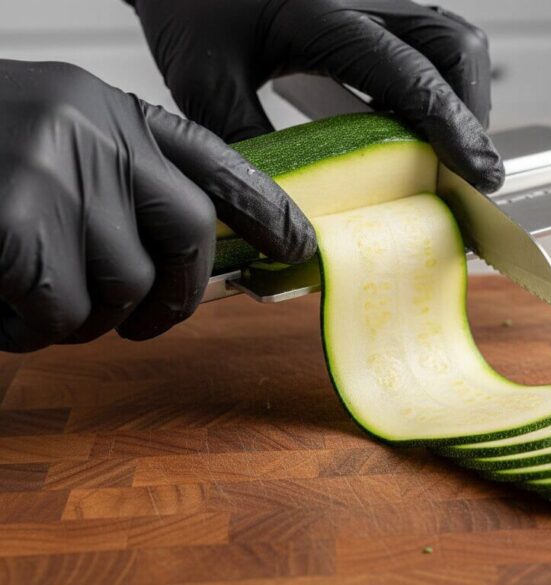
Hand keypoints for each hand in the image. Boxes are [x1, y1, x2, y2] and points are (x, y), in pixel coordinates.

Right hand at [0, 60, 315, 351]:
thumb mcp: (52, 141)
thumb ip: (117, 182)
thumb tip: (182, 253)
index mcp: (109, 109)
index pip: (217, 160)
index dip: (266, 209)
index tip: (298, 248)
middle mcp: (94, 131)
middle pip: (188, 234)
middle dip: (175, 296)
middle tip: (146, 323)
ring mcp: (55, 172)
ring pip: (122, 290)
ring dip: (83, 318)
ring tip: (32, 301)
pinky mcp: (14, 220)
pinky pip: (59, 312)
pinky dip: (30, 329)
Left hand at [132, 0, 503, 192]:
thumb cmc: (190, 4)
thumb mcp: (204, 81)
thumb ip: (249, 146)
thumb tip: (285, 210)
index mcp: (321, 15)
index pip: (409, 75)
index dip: (452, 128)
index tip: (479, 174)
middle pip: (454, 47)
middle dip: (470, 111)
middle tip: (462, 167)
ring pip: (452, 39)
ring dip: (461, 94)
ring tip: (440, 146)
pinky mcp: (377, 1)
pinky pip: (431, 37)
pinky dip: (438, 80)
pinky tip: (412, 116)